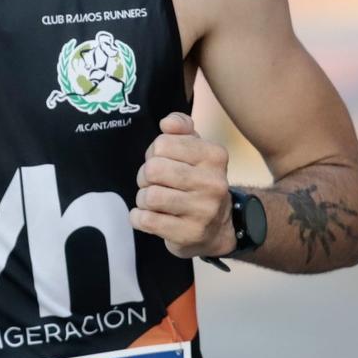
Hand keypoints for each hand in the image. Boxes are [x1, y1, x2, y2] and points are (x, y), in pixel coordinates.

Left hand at [131, 112, 236, 258]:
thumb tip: (167, 123)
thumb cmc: (199, 182)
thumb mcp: (196, 149)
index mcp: (214, 155)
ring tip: (152, 201)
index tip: (163, 162)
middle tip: (153, 183)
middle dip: (145, 176)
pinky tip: (148, 216)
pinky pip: (146, 220)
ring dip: (143, 198)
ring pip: (149, 196)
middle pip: (153, 170)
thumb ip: (181, 127)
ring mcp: (203, 210)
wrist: (219, 228)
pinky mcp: (188, 233)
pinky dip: (138, 217)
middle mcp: (213, 182)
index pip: (163, 143)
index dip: (154, 153)